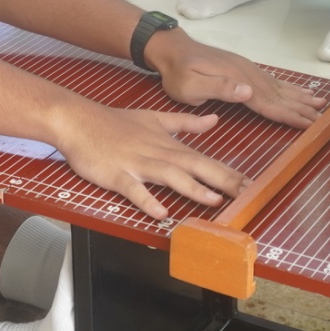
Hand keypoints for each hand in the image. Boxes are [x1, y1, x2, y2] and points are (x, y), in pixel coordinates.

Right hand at [52, 104, 241, 218]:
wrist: (78, 119)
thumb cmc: (114, 122)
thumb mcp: (154, 118)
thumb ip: (185, 122)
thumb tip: (213, 120)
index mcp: (167, 144)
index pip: (203, 159)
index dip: (228, 172)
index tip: (251, 185)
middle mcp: (157, 153)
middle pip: (194, 166)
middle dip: (221, 180)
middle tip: (246, 193)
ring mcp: (137, 164)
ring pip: (168, 175)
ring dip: (191, 187)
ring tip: (213, 200)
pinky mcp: (116, 175)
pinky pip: (133, 190)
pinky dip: (147, 200)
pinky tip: (160, 212)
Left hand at [146, 30, 323, 127]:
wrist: (172, 49)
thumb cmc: (178, 73)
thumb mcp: (191, 85)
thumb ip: (220, 88)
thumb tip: (250, 90)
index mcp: (238, 81)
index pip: (268, 102)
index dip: (290, 115)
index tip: (310, 125)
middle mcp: (248, 74)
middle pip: (280, 95)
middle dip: (302, 108)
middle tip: (324, 119)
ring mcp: (248, 70)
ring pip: (280, 87)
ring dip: (300, 97)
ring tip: (321, 104)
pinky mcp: (245, 68)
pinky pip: (272, 80)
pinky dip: (289, 87)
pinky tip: (298, 90)